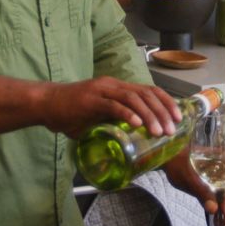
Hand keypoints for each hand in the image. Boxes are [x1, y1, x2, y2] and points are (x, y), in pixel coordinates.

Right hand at [39, 76, 180, 138]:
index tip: (177, 116)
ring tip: (158, 131)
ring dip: (149, 115)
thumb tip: (130, 140)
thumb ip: (113, 122)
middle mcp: (113, 85)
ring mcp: (102, 91)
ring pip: (133, 98)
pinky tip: (137, 124)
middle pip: (146, 93)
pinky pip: (113, 105)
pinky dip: (127, 114)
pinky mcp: (91, 100)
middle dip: (162, 111)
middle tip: (172, 128)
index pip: (148, 90)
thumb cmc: (70, 112)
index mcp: (117, 87)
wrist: (46, 104)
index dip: (166, 101)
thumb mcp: (98, 116)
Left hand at [163, 153, 224, 225]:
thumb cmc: (178, 165)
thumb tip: (214, 209)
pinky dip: (221, 210)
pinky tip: (221, 222)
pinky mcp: (214, 186)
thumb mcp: (189, 179)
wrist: (169, 160)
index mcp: (222, 163)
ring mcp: (220, 178)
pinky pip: (221, 198)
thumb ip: (202, 192)